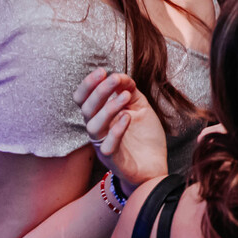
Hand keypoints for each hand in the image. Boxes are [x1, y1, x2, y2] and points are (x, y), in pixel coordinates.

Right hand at [75, 69, 169, 187]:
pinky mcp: (113, 160)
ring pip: (93, 126)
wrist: (154, 167)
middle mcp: (97, 131)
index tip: (102, 71)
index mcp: (100, 117)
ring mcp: (103, 145)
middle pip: (86, 109)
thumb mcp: (139, 108)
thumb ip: (130, 91)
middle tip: (114, 78)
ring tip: (125, 96)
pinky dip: (116, 130)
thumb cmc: (143, 137)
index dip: (88, 85)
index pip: (83, 99)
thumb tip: (122, 76)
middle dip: (99, 91)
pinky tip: (128, 117)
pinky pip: (108, 145)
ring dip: (108, 108)